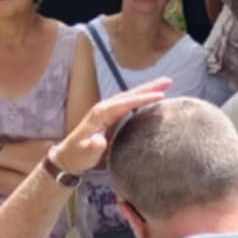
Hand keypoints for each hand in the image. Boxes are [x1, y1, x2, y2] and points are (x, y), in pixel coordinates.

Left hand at [51, 78, 175, 175]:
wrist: (68, 157)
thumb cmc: (77, 155)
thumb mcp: (85, 153)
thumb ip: (93, 147)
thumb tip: (100, 141)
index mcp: (100, 114)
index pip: (125, 103)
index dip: (142, 99)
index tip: (160, 96)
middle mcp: (104, 108)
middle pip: (129, 94)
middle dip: (149, 87)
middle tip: (168, 81)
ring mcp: (108, 111)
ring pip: (130, 97)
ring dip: (147, 90)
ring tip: (166, 85)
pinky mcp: (111, 117)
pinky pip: (129, 104)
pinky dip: (141, 99)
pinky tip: (152, 98)